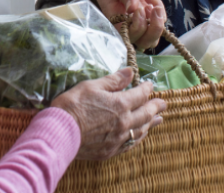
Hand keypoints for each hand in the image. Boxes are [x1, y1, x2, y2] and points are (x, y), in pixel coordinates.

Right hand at [51, 68, 166, 159]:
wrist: (60, 132)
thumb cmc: (73, 105)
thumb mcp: (91, 86)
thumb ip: (113, 80)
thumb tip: (130, 72)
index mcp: (120, 104)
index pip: (140, 94)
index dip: (147, 88)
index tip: (150, 85)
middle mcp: (124, 122)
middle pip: (146, 113)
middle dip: (155, 107)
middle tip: (164, 104)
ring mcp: (119, 138)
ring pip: (141, 130)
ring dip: (151, 123)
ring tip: (159, 119)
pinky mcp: (111, 150)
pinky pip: (131, 144)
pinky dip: (139, 137)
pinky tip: (141, 136)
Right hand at [90, 0, 165, 48]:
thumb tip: (133, 8)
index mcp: (114, 21)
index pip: (128, 37)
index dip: (137, 28)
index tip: (138, 9)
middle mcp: (127, 27)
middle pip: (145, 42)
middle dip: (154, 29)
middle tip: (150, 8)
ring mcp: (139, 23)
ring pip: (154, 38)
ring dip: (159, 22)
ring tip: (153, 5)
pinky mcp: (147, 16)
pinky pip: (160, 20)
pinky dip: (160, 8)